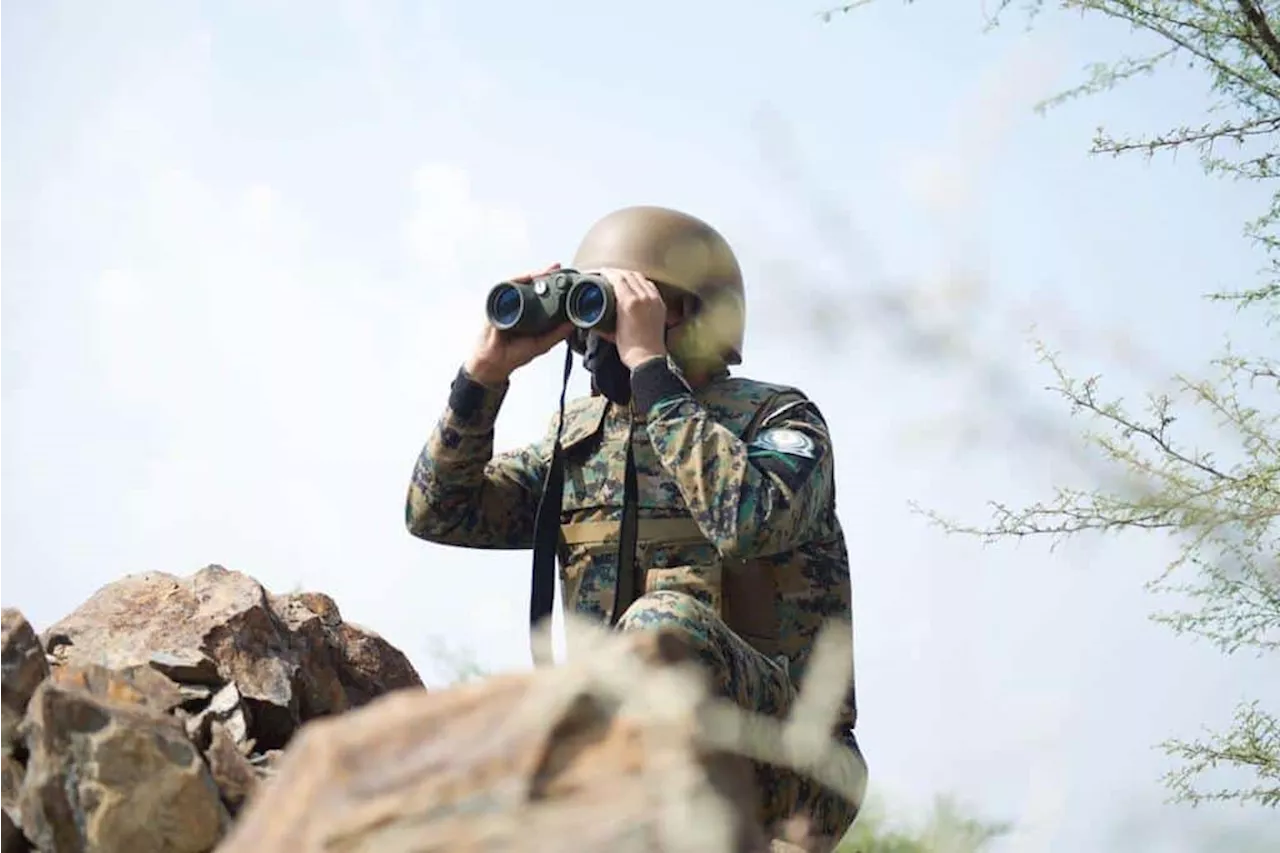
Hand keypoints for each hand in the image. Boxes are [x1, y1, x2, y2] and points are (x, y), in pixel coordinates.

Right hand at [465, 263, 572, 386]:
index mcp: (530, 314)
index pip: (543, 296)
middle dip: (545, 275)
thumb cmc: (514, 353)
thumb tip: (573, 323)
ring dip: (534, 275)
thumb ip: (557, 334)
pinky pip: (507, 286)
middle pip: (532, 285)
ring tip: (547, 270)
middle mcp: (518, 305)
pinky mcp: (497, 302)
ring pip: (521, 283)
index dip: (554, 287)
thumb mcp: (541, 344)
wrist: (494, 362)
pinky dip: (518, 280)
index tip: (567, 280)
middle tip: (557, 268)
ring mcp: (507, 303)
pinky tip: (529, 277)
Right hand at [595, 268, 668, 368]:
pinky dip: (640, 282)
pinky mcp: (660, 304)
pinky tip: (635, 285)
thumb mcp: (610, 330)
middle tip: (608, 275)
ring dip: (629, 275)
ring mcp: (654, 299)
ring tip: (620, 278)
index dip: (608, 272)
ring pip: (640, 277)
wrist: (648, 358)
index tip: (601, 272)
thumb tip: (592, 310)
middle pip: (629, 274)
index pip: (618, 277)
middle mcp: (644, 297)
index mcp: (630, 302)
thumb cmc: (630, 348)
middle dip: (617, 272)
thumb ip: (602, 316)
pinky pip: (649, 285)